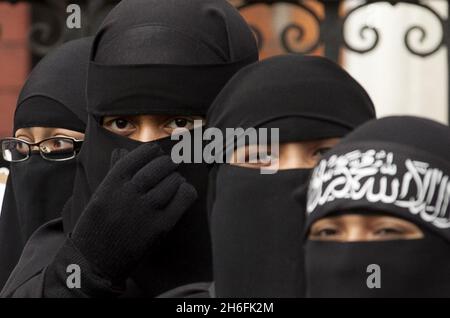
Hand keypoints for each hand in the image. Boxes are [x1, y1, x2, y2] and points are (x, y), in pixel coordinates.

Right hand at [71, 142, 196, 279]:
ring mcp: (145, 210)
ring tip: (175, 181)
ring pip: (172, 181)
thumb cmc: (96, 229)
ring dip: (176, 178)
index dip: (150, 151)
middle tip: (171, 164)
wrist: (94, 264)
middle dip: (167, 162)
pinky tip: (183, 193)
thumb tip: (122, 150)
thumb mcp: (99, 197)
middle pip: (158, 166)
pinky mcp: (160, 226)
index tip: (156, 151)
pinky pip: (182, 199)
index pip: (137, 156)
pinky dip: (186, 192)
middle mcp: (128, 194)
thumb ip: (113, 174)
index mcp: (111, 184)